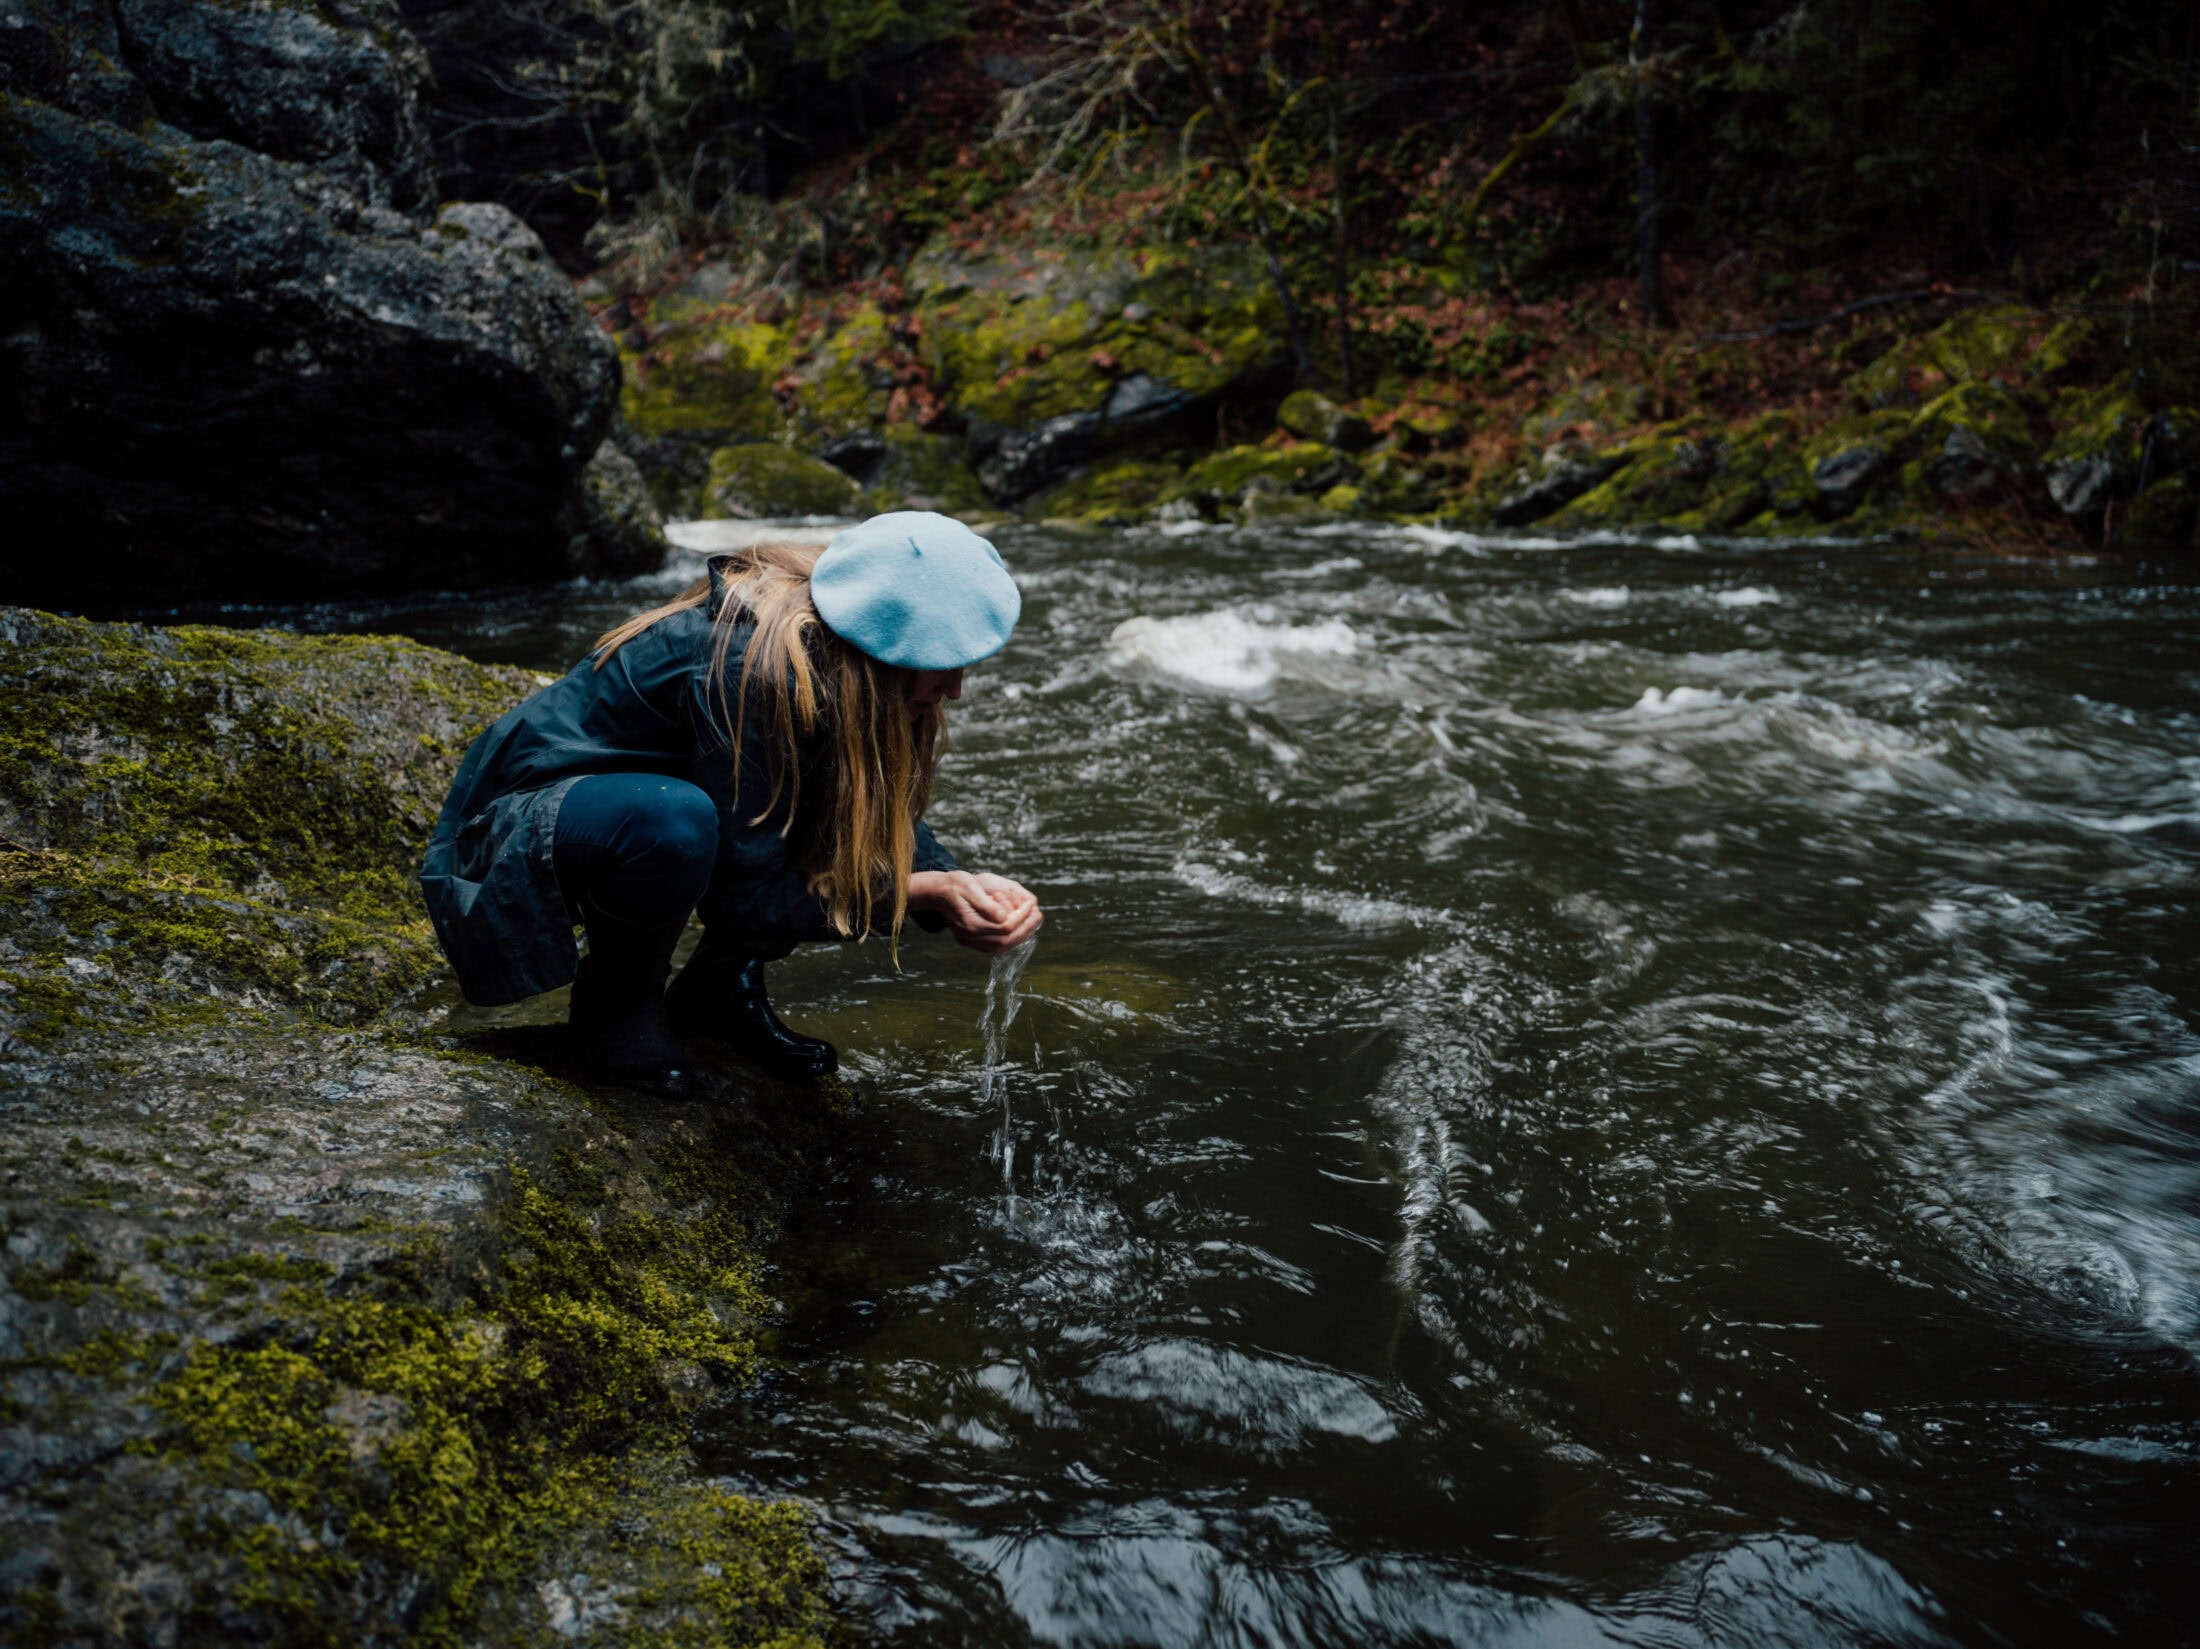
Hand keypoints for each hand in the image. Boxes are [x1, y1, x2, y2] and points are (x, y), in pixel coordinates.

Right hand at [908, 870, 1042, 954]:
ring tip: (1032, 923)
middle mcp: (970, 937)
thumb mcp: (971, 887)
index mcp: (970, 923)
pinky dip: (1010, 940)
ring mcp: (969, 941)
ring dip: (1020, 936)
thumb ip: (987, 905)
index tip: (1031, 905)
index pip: (1004, 927)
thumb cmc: (956, 885)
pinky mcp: (971, 942)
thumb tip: (1005, 916)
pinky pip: (995, 947)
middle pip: (1005, 940)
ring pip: (1001, 947)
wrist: (938, 892)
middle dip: (1025, 928)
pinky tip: (1019, 929)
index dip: (1021, 917)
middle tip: (1038, 915)